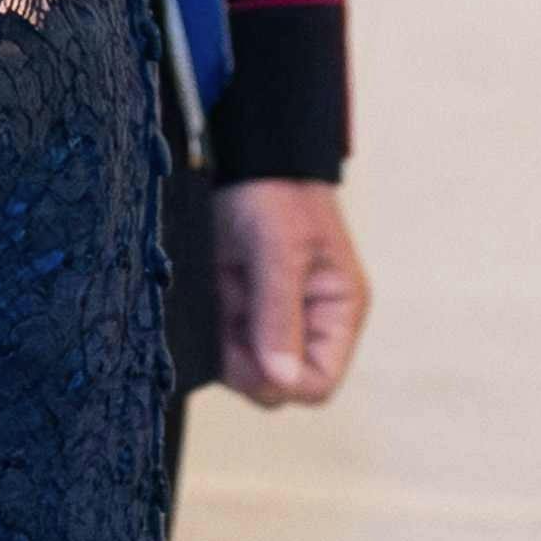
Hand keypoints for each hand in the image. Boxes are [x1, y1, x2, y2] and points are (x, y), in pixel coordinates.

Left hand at [211, 176, 367, 408]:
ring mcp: (267, 320)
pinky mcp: (234, 311)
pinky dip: (205, 335)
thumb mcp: (279, 249)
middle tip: (223, 324)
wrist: (239, 155)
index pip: (318, 383)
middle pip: (276, 385)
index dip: (285, 382)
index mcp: (337, 311)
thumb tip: (280, 381)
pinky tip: (203, 301)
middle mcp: (305, 323)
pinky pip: (218, 347)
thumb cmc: (274, 191)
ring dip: (221, 349)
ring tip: (216, 301)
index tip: (252, 355)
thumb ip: (279, 314)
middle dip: (247, 367)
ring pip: (243, 371)